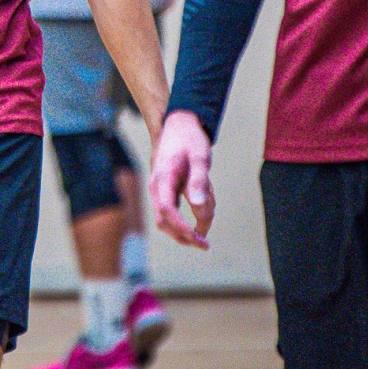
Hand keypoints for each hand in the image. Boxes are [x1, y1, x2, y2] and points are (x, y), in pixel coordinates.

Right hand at [149, 111, 213, 249]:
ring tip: (211, 198)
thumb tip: (198, 207)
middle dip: (184, 236)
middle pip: (164, 222)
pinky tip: (206, 203)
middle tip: (205, 244)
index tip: (198, 238)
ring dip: (193, 219)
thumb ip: (199, 181)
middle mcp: (157, 187)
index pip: (167, 211)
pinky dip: (192, 213)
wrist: (179, 124)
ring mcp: (160, 190)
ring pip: (171, 218)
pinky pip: (176, 210)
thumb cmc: (190, 139)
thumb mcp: (200, 156)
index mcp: (162, 178)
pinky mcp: (166, 191)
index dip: (181, 228)